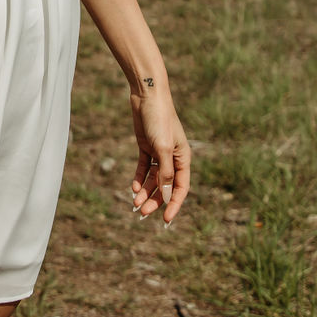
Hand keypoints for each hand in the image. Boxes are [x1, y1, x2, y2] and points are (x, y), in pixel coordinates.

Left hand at [129, 85, 190, 223]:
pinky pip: (144, 168)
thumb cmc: (160, 119)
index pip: (180, 188)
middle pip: (165, 186)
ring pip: (153, 179)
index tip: (166, 220)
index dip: (174, 205)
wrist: (147, 95)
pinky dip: (139, 178)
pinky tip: (133, 188)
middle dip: (155, 201)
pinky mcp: (146, 146)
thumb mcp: (162, 148)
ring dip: (145, 192)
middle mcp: (172, 157)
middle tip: (142, 213)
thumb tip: (166, 196)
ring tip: (135, 204)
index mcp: (183, 158)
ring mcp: (158, 152)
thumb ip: (165, 172)